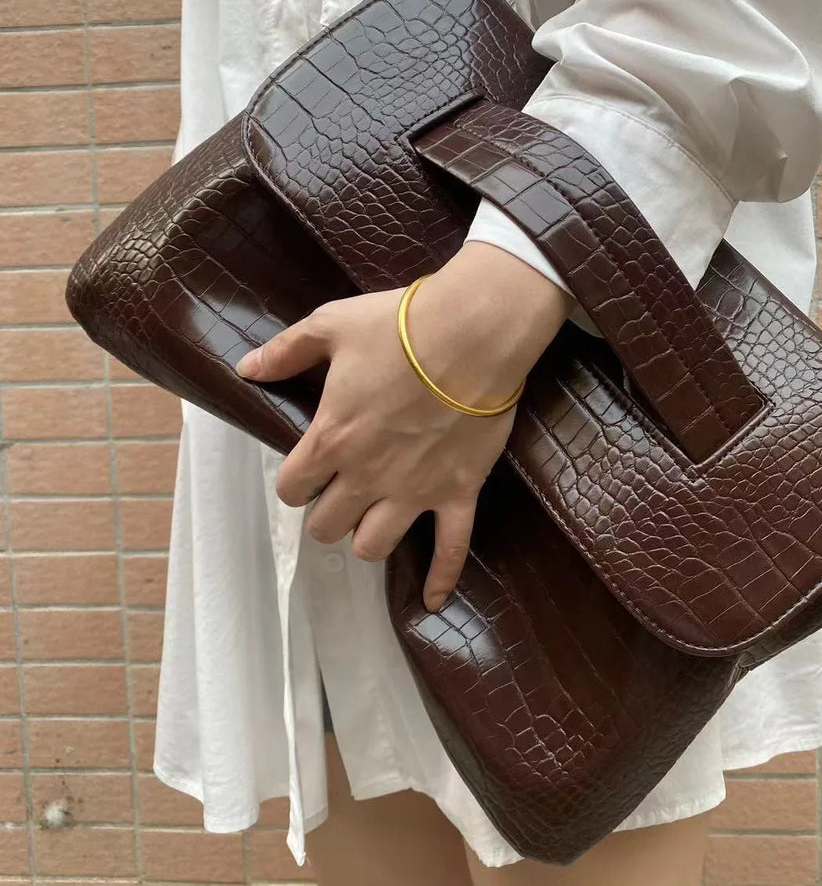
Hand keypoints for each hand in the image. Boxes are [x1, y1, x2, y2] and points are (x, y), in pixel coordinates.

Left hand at [236, 242, 574, 610]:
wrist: (472, 333)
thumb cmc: (399, 326)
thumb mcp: (331, 324)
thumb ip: (285, 351)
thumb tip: (245, 369)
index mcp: (331, 439)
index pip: (292, 488)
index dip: (295, 482)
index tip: (306, 470)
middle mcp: (365, 476)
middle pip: (326, 525)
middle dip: (326, 511)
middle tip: (339, 491)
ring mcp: (413, 491)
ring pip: (372, 546)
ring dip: (366, 537)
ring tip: (373, 517)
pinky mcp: (457, 493)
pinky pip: (450, 550)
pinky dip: (441, 578)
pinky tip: (432, 601)